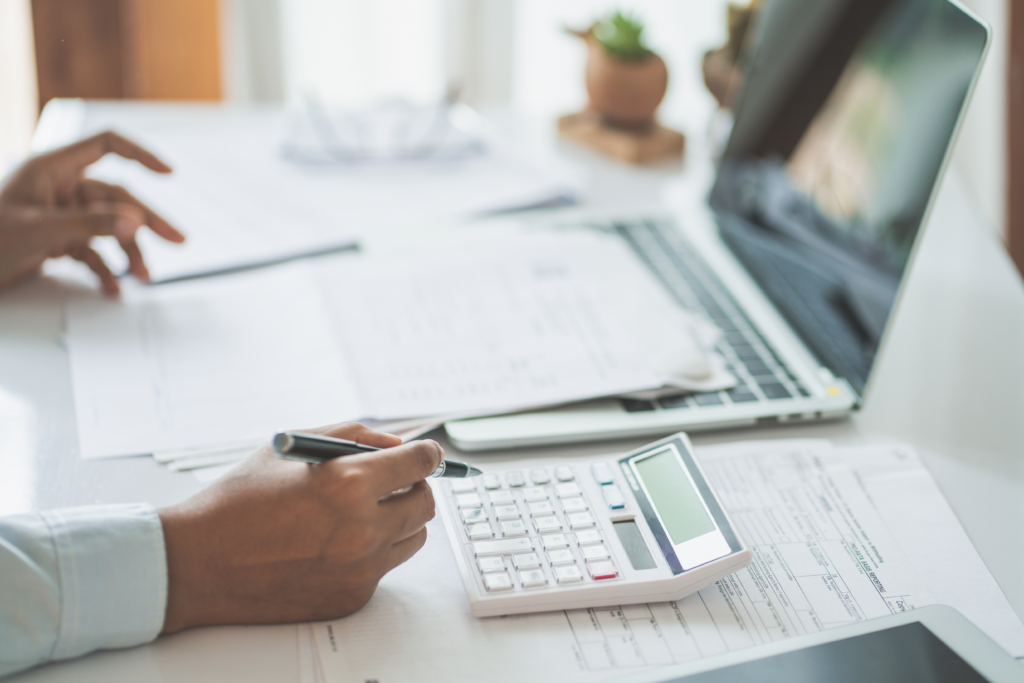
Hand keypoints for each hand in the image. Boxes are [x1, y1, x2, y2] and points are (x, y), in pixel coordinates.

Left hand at [0, 131, 184, 294]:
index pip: (106, 144)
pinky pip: (92, 250)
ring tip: (142, 278)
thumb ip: (90, 225)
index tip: (169, 173)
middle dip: (147, 221)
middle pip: (118, 196)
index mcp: (51, 168)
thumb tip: (136, 221)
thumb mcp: (38, 232)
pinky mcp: (56, 238)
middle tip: (177, 240)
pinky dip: (105, 269)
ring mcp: (59, 213)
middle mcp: (59, 187)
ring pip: (109, 227)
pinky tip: (113, 287)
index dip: (140, 154)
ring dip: (128, 253)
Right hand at [158, 422, 442, 632]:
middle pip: (425, 502)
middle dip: (413, 486)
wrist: (199, 562)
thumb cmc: (240, 499)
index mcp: (349, 483)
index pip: (421, 463)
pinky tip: (334, 544)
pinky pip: (384, 567)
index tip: (426, 453)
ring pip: (413, 537)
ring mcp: (360, 568)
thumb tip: (398, 445)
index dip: (427, 453)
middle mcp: (362, 529)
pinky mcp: (352, 596)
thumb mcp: (295, 446)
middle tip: (391, 481)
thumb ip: (355, 437)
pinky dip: (371, 552)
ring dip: (397, 519)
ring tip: (360, 512)